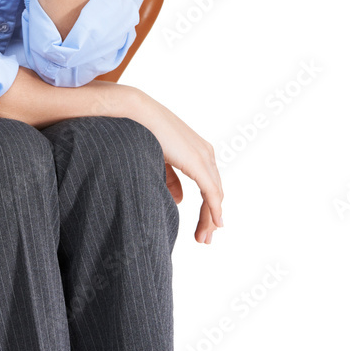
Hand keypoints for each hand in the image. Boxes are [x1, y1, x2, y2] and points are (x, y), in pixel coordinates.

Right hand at [124, 87, 223, 244]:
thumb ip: (171, 179)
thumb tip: (181, 201)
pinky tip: (215, 224)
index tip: (202, 228)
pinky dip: (214, 210)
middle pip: (214, 192)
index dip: (208, 208)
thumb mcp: (158, 159)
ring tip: (203, 238)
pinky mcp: (198, 163)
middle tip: (204, 239)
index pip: (209, 184)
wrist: (134, 112)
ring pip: (215, 195)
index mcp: (197, 150)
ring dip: (210, 218)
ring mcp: (203, 157)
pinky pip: (211, 192)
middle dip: (210, 217)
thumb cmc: (141, 130)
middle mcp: (205, 153)